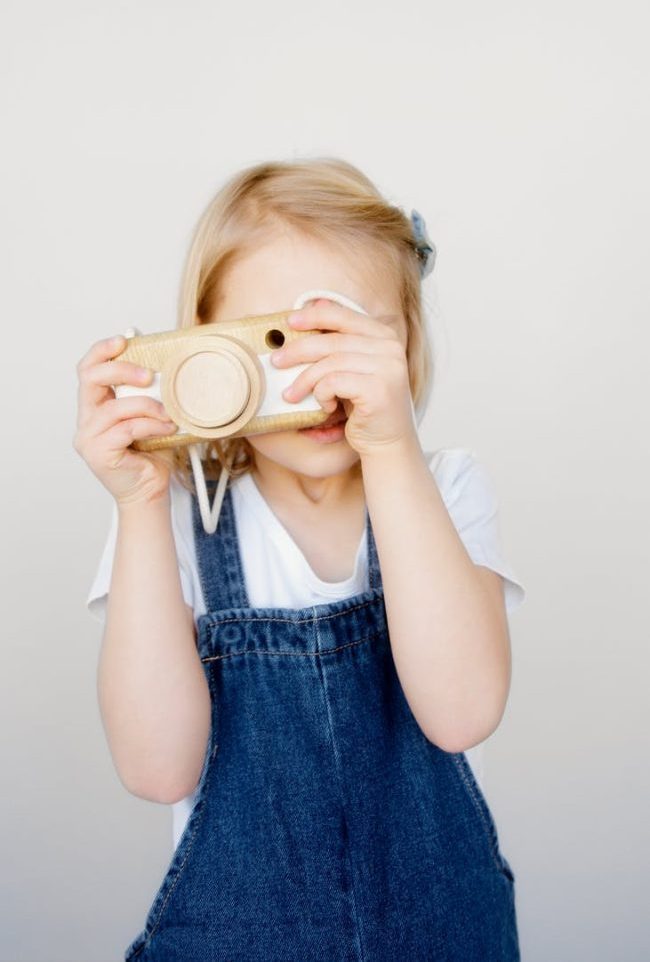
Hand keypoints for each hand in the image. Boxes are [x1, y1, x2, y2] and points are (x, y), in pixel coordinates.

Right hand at [73, 335, 178, 506]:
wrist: (150, 491)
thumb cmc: (151, 455)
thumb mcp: (151, 416)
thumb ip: (150, 394)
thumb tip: (168, 365)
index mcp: (95, 406)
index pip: (87, 370)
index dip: (102, 351)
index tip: (123, 340)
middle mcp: (86, 420)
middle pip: (91, 379)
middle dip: (122, 370)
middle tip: (149, 375)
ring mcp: (88, 438)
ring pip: (115, 407)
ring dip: (148, 406)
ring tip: (169, 414)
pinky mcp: (98, 453)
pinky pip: (126, 428)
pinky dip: (150, 424)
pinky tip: (167, 427)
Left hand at [270, 298, 417, 456]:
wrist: (389, 443)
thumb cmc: (365, 406)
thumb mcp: (353, 368)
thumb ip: (340, 341)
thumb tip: (315, 303)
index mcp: (385, 336)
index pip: (344, 316)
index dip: (314, 316)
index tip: (289, 322)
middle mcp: (390, 348)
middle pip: (332, 340)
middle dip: (298, 350)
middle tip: (276, 361)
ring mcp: (388, 368)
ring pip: (330, 363)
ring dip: (304, 379)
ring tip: (291, 394)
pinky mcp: (379, 389)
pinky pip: (334, 382)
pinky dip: (321, 394)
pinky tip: (325, 406)